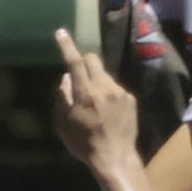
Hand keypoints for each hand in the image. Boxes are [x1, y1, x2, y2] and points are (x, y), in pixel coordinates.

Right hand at [51, 25, 146, 188]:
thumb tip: (66, 78)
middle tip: (79, 76)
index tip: (61, 33)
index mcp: (85, 93)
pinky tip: (107, 111)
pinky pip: (115, 87)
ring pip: (104, 74)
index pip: (74, 62)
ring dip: (96, 80)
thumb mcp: (63, 123)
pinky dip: (108, 93)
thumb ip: (62, 96)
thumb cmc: (83, 143)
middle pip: (93, 59)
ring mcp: (120, 92)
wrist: (114, 157)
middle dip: (84, 62)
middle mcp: (104, 87)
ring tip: (94, 103)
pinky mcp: (130, 99)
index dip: (67, 46)